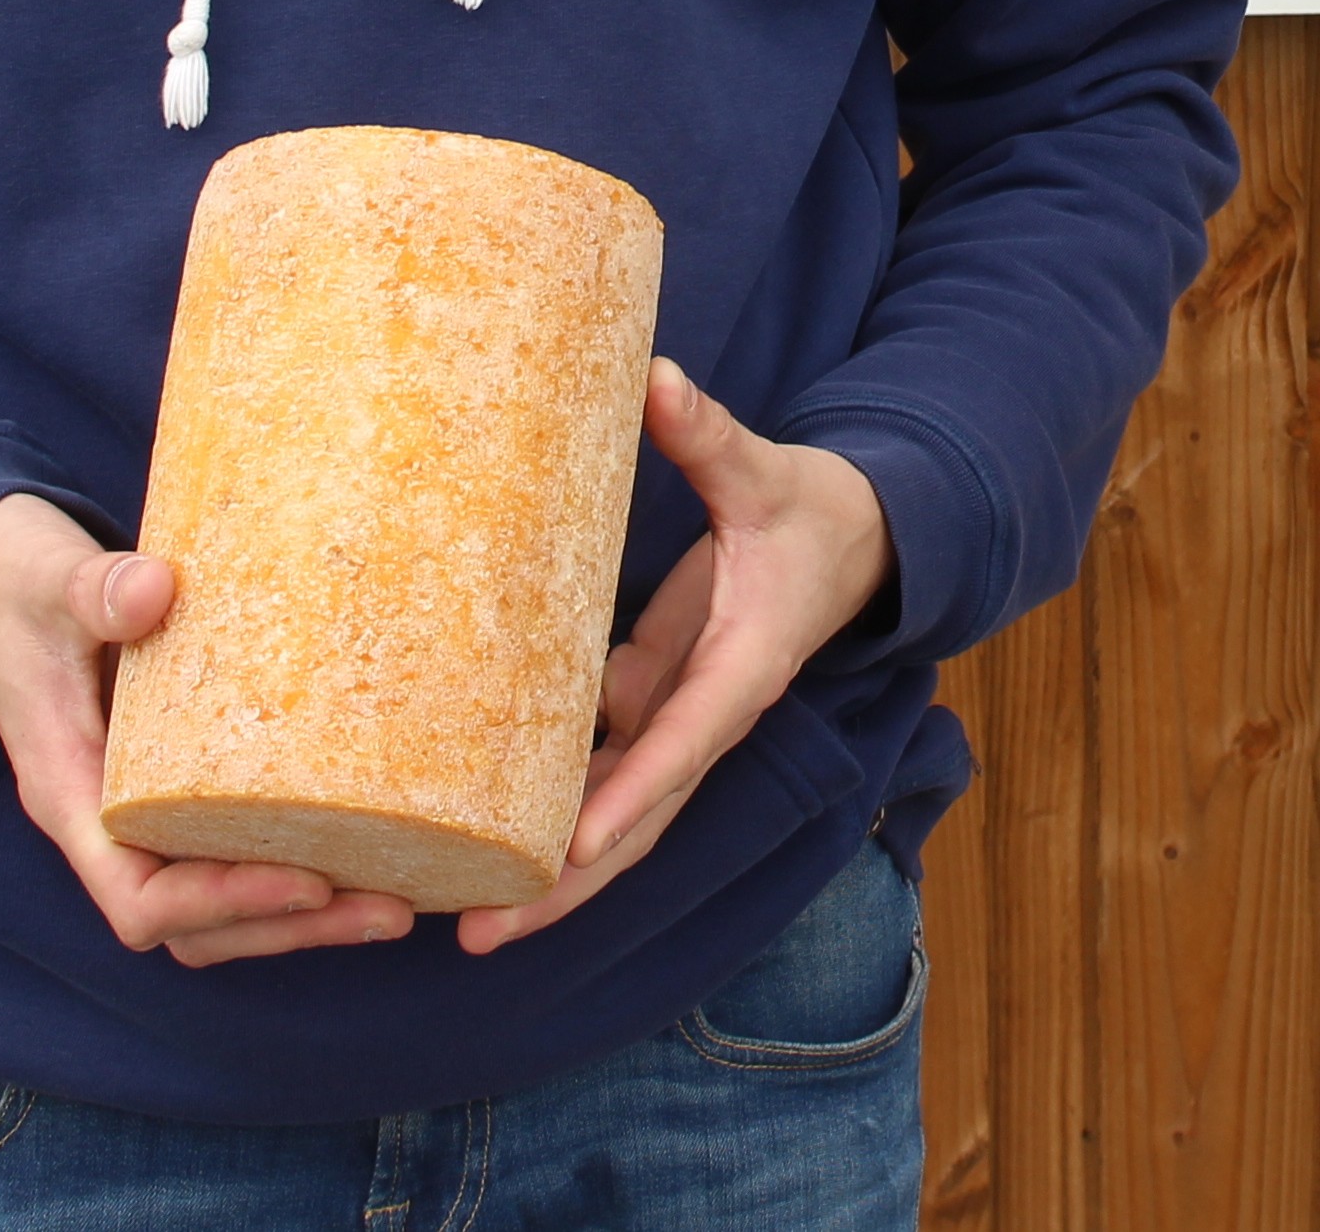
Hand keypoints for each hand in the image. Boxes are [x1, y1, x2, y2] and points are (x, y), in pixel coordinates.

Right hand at [0, 492, 419, 967]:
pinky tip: (376, 848)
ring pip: (221, 909)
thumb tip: (153, 589)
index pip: (139, 896)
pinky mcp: (186, 791)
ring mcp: (148, 816)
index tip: (305, 881)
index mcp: (69, 795)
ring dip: (304, 917)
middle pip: (195, 925)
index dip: (221, 904)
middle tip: (393, 908)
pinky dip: (300, 866)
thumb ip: (92, 588)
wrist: (3, 586)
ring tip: (401, 901)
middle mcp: (109, 825)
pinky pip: (239, 854)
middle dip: (289, 927)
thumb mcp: (45, 580)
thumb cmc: (22, 589)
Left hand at [457, 361, 894, 952]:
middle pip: (637, 820)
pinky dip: (546, 814)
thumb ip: (708, 436)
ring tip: (463, 925)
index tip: (571, 849)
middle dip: (566, 886)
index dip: (628, 797)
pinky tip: (475, 845)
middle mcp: (708, 713)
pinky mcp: (655, 701)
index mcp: (744, 667)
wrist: (856, 540)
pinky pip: (598, 774)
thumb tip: (654, 380)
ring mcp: (678, 717)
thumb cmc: (812, 508)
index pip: (681, 743)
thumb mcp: (765, 471)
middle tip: (483, 939)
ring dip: (548, 873)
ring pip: (613, 815)